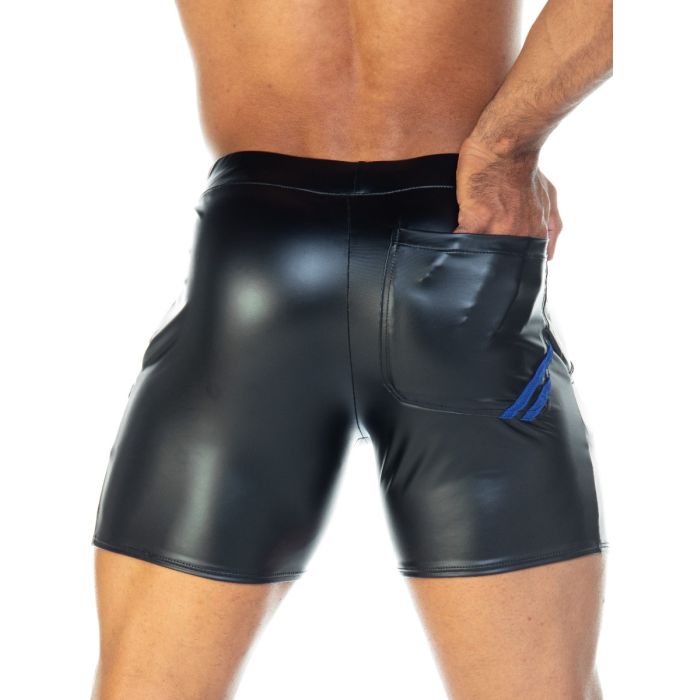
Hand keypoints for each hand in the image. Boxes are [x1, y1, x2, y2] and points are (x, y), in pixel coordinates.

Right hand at [454, 138, 561, 259]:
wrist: (506, 147)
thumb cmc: (526, 168)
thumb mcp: (549, 197)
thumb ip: (553, 227)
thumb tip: (549, 256)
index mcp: (534, 234)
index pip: (521, 263)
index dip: (508, 266)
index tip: (498, 266)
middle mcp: (518, 235)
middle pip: (500, 264)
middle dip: (490, 267)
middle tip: (482, 265)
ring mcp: (496, 229)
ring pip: (481, 256)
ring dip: (471, 259)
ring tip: (463, 258)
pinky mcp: (474, 220)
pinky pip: (460, 242)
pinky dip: (454, 245)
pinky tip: (449, 246)